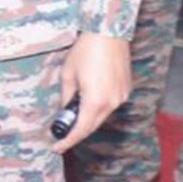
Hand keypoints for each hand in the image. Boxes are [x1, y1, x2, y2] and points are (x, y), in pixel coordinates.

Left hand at [53, 32, 131, 152]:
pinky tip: (88, 100)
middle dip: (77, 131)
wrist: (109, 33)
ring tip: (72, 115)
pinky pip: (110, 104)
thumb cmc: (85, 52)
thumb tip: (65, 111)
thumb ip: (67, 97)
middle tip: (61, 134)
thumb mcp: (68, 75)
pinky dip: (98, 107)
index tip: (57, 148)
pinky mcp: (126, 90)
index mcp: (95, 101)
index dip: (68, 140)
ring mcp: (121, 97)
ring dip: (88, 117)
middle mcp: (112, 103)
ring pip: (102, 115)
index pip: (81, 129)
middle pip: (92, 125)